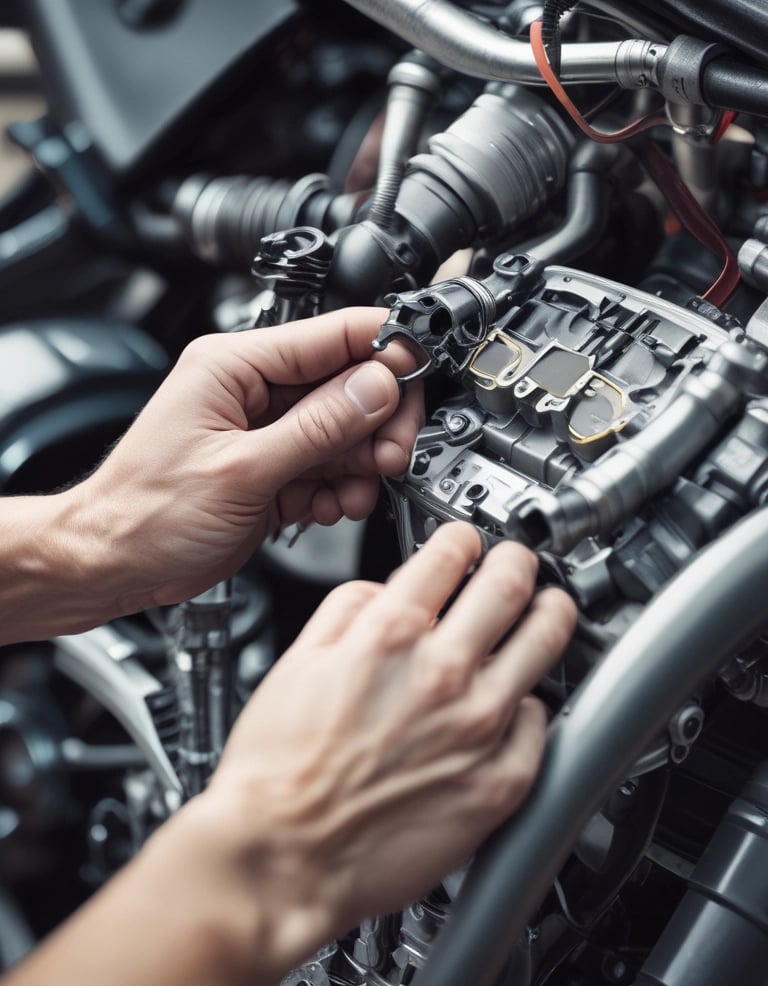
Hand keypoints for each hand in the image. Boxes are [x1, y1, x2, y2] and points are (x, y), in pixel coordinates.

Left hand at [71, 307, 421, 614]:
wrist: (114, 565)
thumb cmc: (145, 513)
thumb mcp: (242, 469)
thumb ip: (318, 428)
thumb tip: (376, 388)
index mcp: (234, 366)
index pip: (331, 335)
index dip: (384, 351)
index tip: (421, 374)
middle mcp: (252, 392)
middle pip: (348, 386)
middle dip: (378, 422)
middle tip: (393, 453)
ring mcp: (265, 433)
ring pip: (345, 432)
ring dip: (361, 464)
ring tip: (355, 491)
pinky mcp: (272, 471)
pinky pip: (328, 469)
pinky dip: (340, 490)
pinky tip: (331, 506)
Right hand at [205, 522, 576, 960]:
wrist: (280, 856)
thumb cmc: (276, 772)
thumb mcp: (296, 662)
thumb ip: (347, 611)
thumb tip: (385, 592)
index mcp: (389, 635)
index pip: (449, 555)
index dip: (462, 539)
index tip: (466, 544)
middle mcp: (442, 673)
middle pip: (511, 585)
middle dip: (519, 561)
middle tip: (518, 562)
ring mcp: (478, 728)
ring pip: (544, 644)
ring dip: (551, 615)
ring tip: (550, 610)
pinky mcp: (499, 783)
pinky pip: (538, 725)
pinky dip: (531, 707)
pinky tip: (519, 704)